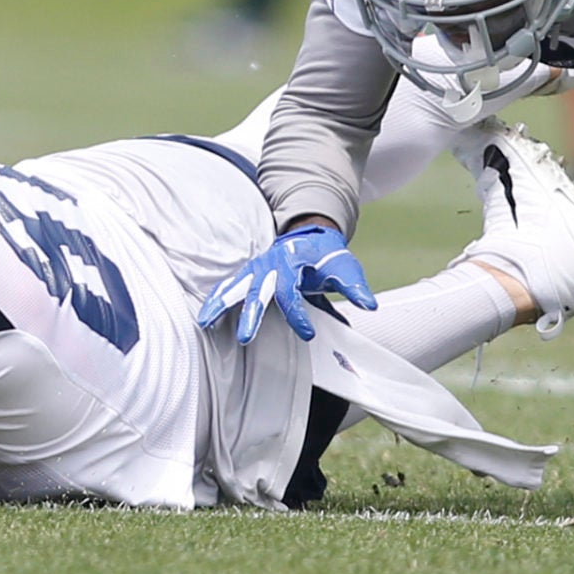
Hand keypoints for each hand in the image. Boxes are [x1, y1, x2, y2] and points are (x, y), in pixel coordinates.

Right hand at [196, 225, 376, 344]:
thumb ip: (354, 287)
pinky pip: (229, 287)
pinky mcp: (249, 275)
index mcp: (293, 262)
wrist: (311, 236)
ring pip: (235, 287)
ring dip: (221, 304)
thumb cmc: (327, 256)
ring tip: (206, 323)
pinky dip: (216, 300)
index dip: (298, 314)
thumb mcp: (344, 268)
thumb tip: (369, 305)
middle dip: (251, 315)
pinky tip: (204, 317)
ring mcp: (257, 269)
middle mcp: (271, 264)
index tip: (309, 333)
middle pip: (258, 291)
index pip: (291, 291)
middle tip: (245, 338)